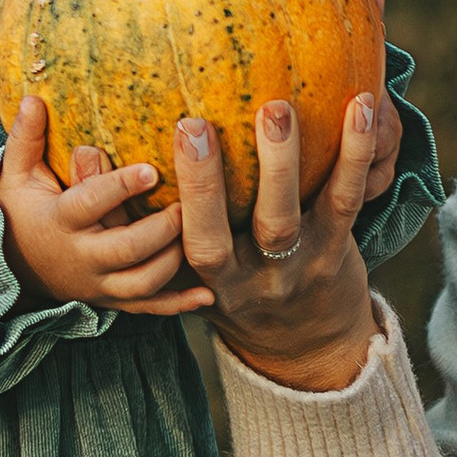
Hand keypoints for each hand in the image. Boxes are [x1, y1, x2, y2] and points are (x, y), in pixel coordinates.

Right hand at [0, 90, 213, 316]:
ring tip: (197, 234)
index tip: (152, 170)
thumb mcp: (15, 175)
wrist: (7, 269)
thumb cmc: (18, 212)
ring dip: (173, 262)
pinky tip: (207, 294)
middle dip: (162, 229)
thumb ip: (26, 138)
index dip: (121, 188)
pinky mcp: (110, 300)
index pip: (91, 204)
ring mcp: (98, 284)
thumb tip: (31, 98)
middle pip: (127, 250)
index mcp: (60, 221)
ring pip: (142, 283)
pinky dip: (178, 304)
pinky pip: (147, 307)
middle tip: (188, 204)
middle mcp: (81, 257)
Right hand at [174, 80, 403, 392]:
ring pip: (284, 219)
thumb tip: (96, 155)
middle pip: (220, 238)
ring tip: (278, 108)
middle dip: (205, 183)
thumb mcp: (195, 276)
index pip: (183, 245)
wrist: (310, 349)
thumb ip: (159, 227)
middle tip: (198, 126)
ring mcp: (295, 267)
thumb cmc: (242, 291)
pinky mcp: (337, 251)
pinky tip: (360, 109)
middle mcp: (248, 279)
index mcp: (209, 283)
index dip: (176, 198)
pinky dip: (355, 154)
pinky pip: (346, 201)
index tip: (170, 140)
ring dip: (280, 162)